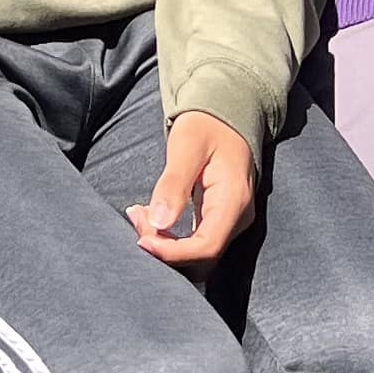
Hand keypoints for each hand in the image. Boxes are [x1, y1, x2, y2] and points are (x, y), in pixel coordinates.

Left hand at [131, 110, 257, 267]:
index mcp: (234, 200)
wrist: (226, 115)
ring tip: (138, 214)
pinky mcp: (219, 220)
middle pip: (201, 257)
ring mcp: (230, 221)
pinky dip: (170, 238)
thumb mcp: (187, 145)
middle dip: (165, 248)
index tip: (141, 241)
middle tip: (136, 217)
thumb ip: (174, 184)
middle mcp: (237, 218)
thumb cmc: (206, 125)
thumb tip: (159, 223)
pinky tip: (149, 216)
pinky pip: (195, 242)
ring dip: (165, 243)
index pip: (207, 247)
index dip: (172, 253)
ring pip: (197, 254)